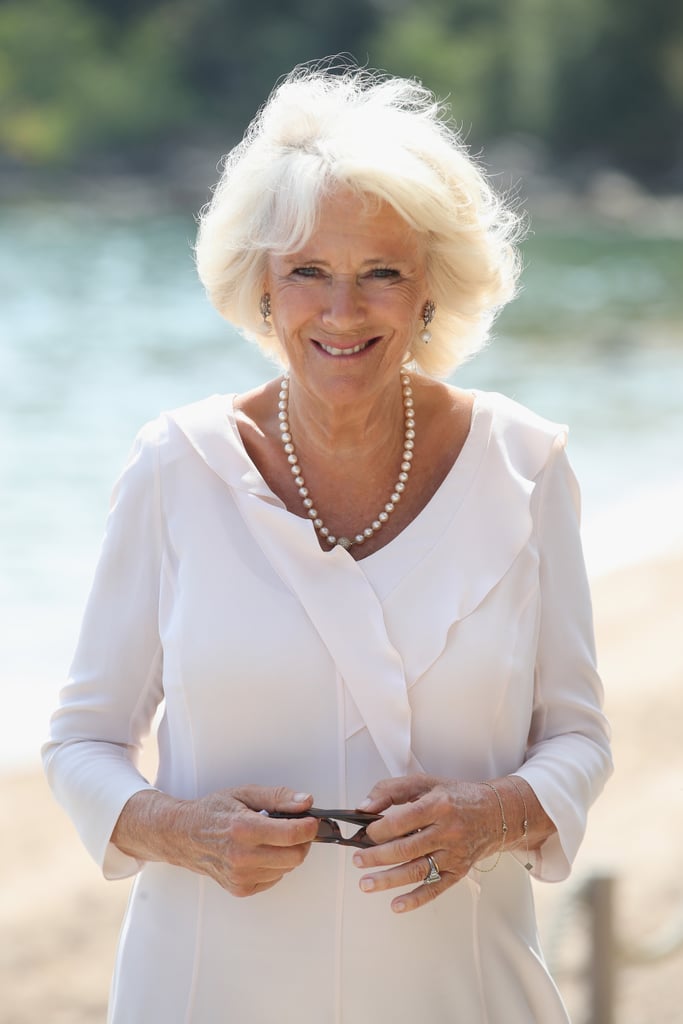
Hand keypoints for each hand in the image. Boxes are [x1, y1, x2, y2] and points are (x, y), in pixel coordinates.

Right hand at [113, 785, 318, 897]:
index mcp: (244, 829)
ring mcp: (240, 876)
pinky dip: (275, 865)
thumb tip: (306, 802)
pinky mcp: (240, 889)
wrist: (184, 835)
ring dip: (287, 853)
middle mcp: (241, 857)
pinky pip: (274, 879)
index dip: (309, 827)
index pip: (291, 835)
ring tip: (271, 838)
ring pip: (286, 869)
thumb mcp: (245, 793)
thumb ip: (278, 797)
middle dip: (302, 841)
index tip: (313, 821)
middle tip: (297, 828)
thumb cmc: (213, 812)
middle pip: (294, 857)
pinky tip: (260, 852)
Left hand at [352, 775, 503, 912]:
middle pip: (406, 849)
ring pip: (417, 870)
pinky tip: (397, 905)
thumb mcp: (424, 783)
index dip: (379, 829)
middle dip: (377, 857)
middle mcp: (448, 831)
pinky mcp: (458, 871)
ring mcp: (454, 854)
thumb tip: (363, 807)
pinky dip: (415, 899)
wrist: (494, 813)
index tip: (365, 832)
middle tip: (358, 860)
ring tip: (366, 884)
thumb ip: (391, 790)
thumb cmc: (455, 797)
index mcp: (438, 805)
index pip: (402, 820)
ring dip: (388, 880)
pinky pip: (435, 888)